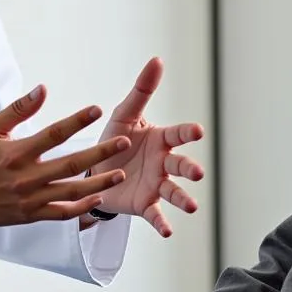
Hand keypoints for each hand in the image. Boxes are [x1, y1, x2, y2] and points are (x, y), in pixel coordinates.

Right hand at [0, 87, 131, 232]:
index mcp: (16, 153)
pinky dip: (81, 208)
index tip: (96, 110)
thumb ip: (19, 109)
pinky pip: (61, 214)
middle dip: (99, 153)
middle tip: (122, 142)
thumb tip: (42, 90)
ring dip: (98, 183)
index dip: (77, 121)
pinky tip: (98, 199)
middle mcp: (26, 177)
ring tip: (120, 173)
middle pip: (70, 164)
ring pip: (71, 192)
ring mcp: (30, 199)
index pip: (53, 134)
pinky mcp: (31, 215)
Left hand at [92, 58, 204, 236]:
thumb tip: (157, 59)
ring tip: (192, 206)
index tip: (197, 131)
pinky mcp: (145, 203)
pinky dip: (162, 223)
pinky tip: (168, 231)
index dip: (187, 132)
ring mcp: (156, 184)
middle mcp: (163, 162)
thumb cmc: (115, 137)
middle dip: (189, 168)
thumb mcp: (124, 113)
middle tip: (197, 173)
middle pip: (180, 165)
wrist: (94, 169)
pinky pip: (156, 214)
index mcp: (160, 139)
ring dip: (184, 198)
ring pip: (174, 191)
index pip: (177, 134)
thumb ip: (142, 90)